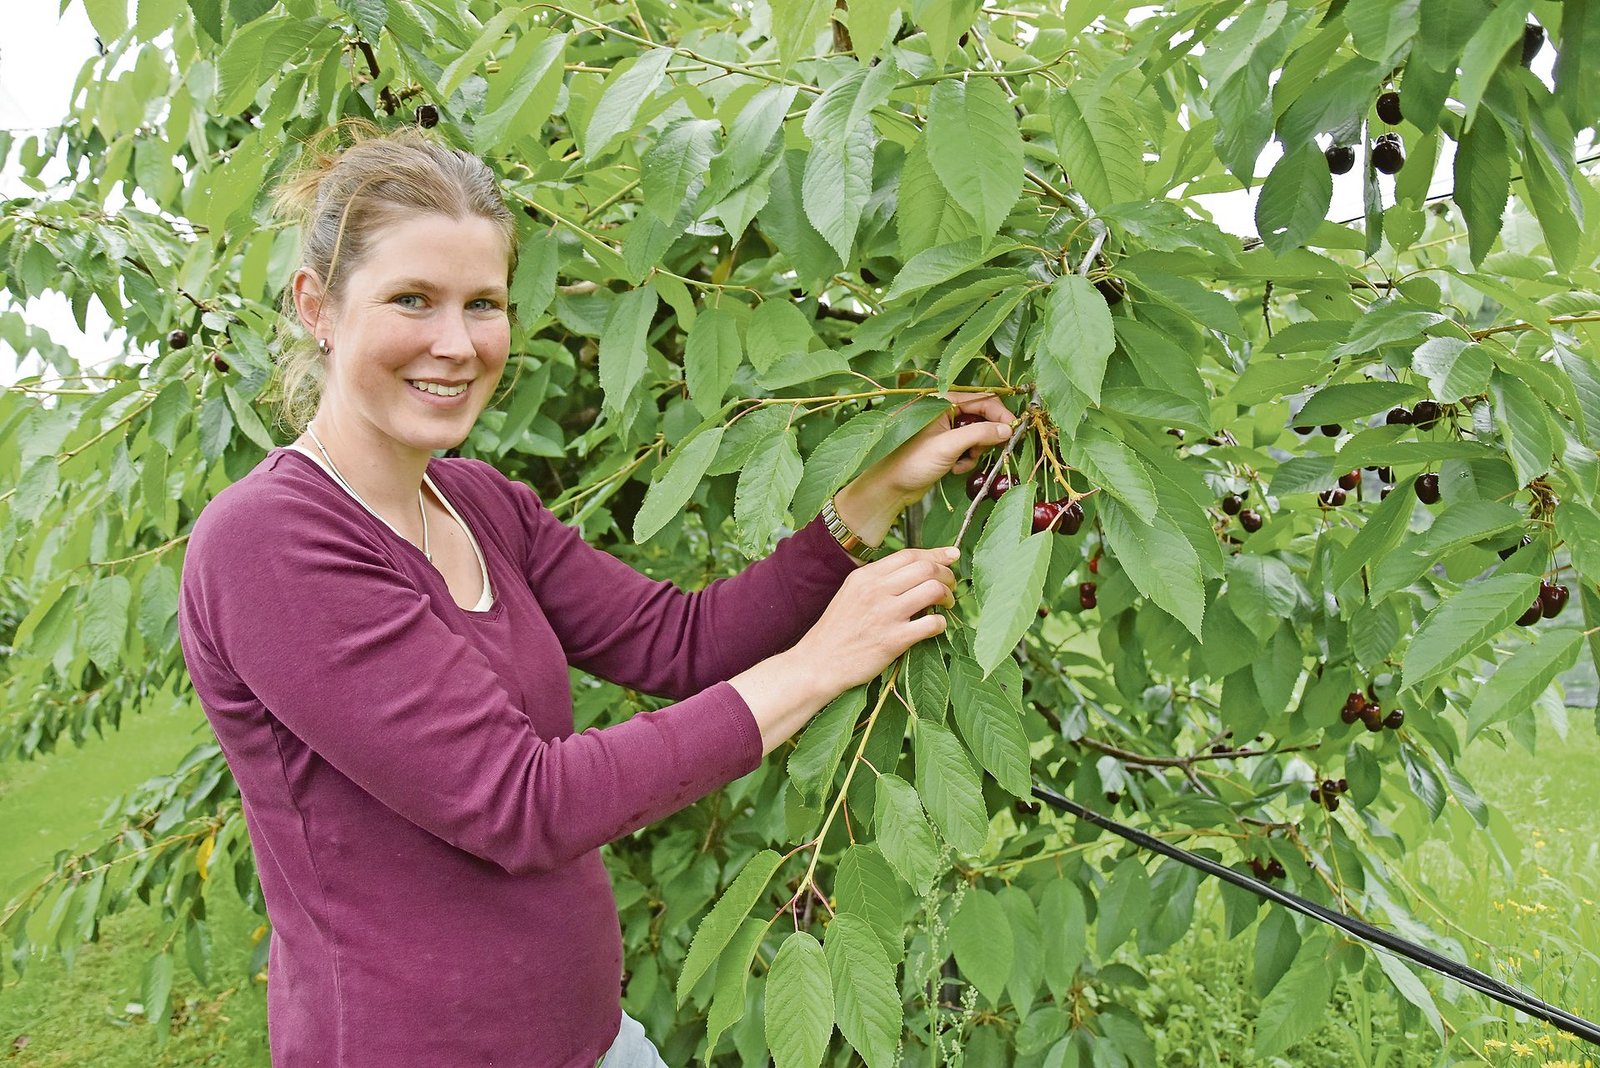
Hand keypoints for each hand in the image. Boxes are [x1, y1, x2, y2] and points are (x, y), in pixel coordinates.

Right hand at [790, 546, 958, 691]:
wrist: (819, 662)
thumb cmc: (837, 629)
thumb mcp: (851, 593)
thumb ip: (879, 580)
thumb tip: (915, 570)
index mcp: (866, 576)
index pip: (909, 555)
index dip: (936, 554)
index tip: (951, 555)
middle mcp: (876, 590)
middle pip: (926, 568)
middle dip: (947, 574)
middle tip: (950, 585)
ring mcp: (886, 615)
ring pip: (933, 590)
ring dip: (947, 596)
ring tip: (946, 605)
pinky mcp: (894, 640)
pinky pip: (932, 624)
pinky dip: (941, 623)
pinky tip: (936, 626)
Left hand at [834, 393, 1015, 544]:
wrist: (889, 488)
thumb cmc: (911, 462)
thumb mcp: (949, 445)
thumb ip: (980, 433)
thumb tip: (1007, 429)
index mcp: (941, 402)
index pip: (982, 399)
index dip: (1000, 414)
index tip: (1014, 430)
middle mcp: (943, 412)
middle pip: (981, 417)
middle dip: (986, 436)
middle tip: (984, 451)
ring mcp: (944, 429)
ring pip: (976, 435)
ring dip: (976, 450)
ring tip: (962, 462)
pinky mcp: (944, 446)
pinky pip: (967, 448)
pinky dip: (966, 459)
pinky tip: (954, 469)